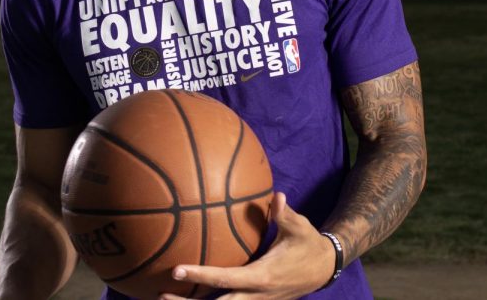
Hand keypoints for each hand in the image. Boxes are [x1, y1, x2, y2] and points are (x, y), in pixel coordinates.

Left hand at [158, 192, 336, 299]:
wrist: (325, 268)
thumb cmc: (309, 244)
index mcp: (261, 277)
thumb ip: (284, 214)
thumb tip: (276, 196)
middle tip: (161, 294)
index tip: (176, 271)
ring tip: (166, 297)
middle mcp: (256, 295)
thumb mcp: (299, 227)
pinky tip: (193, 295)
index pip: (224, 278)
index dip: (200, 275)